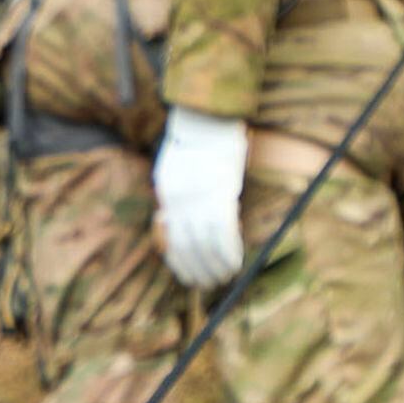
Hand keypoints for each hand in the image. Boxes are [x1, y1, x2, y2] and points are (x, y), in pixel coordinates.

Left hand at [151, 107, 250, 292]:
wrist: (207, 118)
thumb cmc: (195, 141)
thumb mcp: (173, 169)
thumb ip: (173, 195)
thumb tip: (170, 218)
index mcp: (168, 195)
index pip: (171, 239)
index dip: (178, 262)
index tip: (186, 276)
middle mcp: (181, 200)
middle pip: (186, 246)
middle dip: (197, 271)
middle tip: (207, 285)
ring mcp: (201, 198)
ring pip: (204, 244)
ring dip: (214, 267)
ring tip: (222, 279)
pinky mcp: (222, 194)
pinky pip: (224, 232)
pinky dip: (229, 251)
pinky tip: (235, 263)